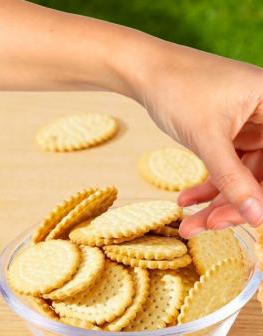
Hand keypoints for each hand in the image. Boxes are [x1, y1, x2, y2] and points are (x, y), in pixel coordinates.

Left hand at [134, 42, 262, 237]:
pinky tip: (186, 199)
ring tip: (189, 222)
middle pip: (261, 174)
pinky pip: (225, 166)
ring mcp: (248, 126)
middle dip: (232, 204)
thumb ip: (232, 178)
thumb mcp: (206, 137)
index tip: (249, 221)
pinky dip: (207, 185)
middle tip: (206, 225)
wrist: (145, 71)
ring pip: (241, 175)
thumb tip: (257, 217)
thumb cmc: (177, 89)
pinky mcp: (228, 133)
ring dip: (215, 201)